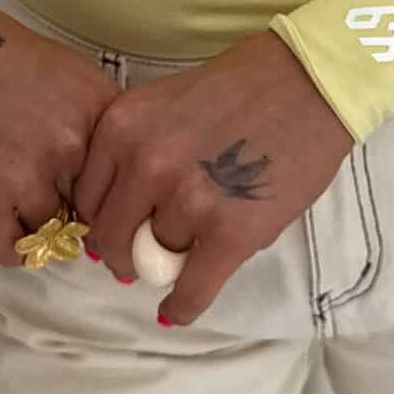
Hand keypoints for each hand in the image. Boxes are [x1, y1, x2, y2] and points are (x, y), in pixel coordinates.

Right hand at [0, 6, 118, 266]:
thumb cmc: (6, 55)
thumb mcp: (74, 75)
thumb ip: (97, 121)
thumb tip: (111, 170)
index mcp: (100, 118)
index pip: (124, 178)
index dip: (109, 190)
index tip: (95, 193)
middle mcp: (72, 152)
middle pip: (91, 209)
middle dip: (75, 207)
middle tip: (53, 195)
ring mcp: (27, 181)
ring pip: (52, 233)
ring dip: (41, 223)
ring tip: (22, 202)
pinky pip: (14, 251)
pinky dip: (16, 247)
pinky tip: (9, 227)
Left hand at [72, 29, 355, 325]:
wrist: (307, 82)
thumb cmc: (239, 87)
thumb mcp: (163, 104)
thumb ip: (131, 153)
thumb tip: (110, 227)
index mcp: (121, 128)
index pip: (86, 197)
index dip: (101, 217)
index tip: (115, 227)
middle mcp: (144, 164)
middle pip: (111, 237)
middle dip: (123, 252)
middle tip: (137, 257)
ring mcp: (187, 200)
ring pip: (155, 260)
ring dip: (167, 263)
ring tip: (186, 252)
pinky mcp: (230, 232)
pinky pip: (192, 288)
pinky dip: (182, 305)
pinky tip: (176, 310)